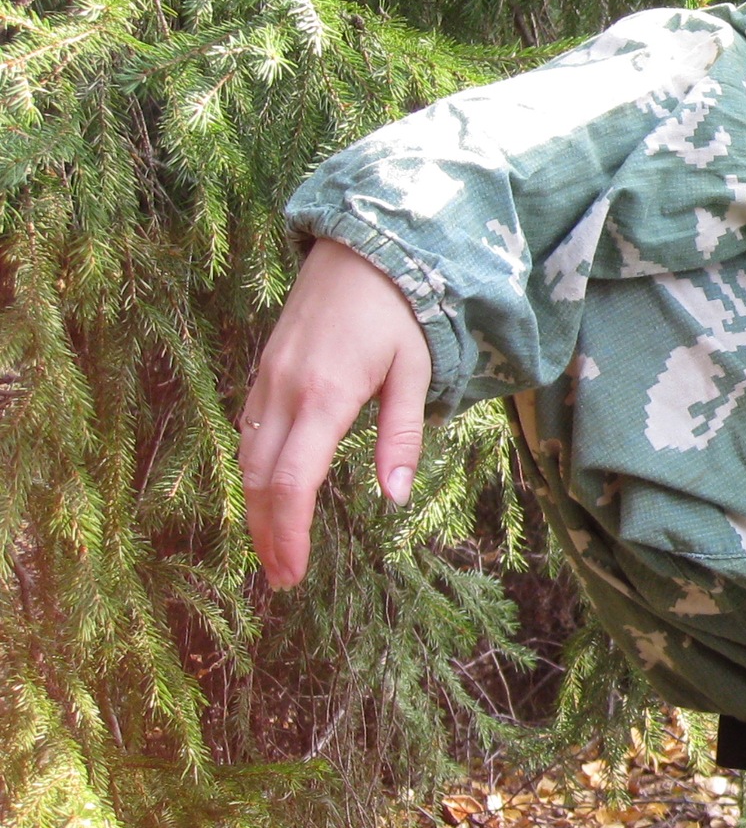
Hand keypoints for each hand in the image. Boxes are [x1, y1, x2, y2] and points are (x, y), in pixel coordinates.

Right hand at [240, 238, 430, 589]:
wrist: (362, 248)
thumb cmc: (401, 311)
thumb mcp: (416, 372)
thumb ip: (403, 435)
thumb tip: (395, 498)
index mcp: (326, 396)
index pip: (292, 482)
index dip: (290, 533)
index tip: (294, 573)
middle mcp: (285, 391)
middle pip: (259, 480)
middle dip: (268, 534)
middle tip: (283, 579)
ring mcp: (267, 380)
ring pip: (247, 458)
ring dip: (255, 509)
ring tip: (275, 551)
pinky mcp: (264, 371)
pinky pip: (249, 432)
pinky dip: (253, 473)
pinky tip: (267, 497)